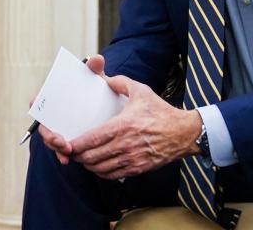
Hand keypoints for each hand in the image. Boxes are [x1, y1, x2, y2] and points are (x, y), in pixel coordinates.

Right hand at [36, 55, 106, 164]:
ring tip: (67, 151)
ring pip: (52, 140)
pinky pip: (61, 151)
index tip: (36, 103)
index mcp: (57, 99)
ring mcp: (60, 129)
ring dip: (56, 147)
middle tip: (59, 140)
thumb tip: (97, 59)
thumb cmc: (98, 93)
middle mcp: (54, 115)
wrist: (109, 109)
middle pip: (44, 125)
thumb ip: (94, 71)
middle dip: (49, 134)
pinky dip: (62, 155)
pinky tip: (67, 160)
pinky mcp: (68, 142)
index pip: (41, 99)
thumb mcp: (97, 82)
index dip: (36, 101)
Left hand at [67, 66, 202, 179]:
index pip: (92, 139)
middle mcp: (126, 144)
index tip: (67, 144)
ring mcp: (132, 159)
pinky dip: (102, 173)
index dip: (76, 145)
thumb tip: (105, 78)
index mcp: (123, 125)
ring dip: (89, 165)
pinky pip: (114, 175)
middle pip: (93, 157)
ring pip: (101, 169)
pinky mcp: (139, 168)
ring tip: (83, 159)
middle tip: (71, 152)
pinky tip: (98, 166)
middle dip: (78, 156)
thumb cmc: (161, 111)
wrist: (184, 133)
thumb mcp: (141, 91)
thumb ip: (120, 82)